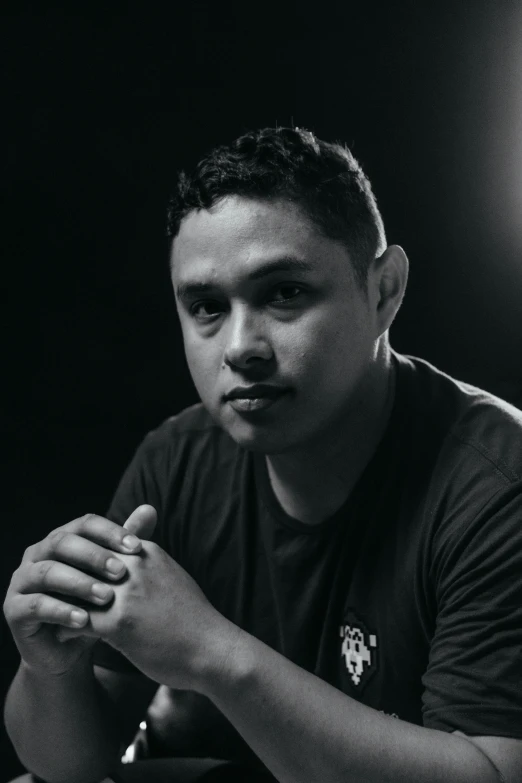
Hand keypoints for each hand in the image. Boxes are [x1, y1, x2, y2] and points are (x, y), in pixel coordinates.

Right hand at [3, 505, 156, 677]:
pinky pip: (35, 605)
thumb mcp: (112, 577)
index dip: (110, 532)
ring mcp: (21, 580)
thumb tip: (150, 509)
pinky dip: (61, 611)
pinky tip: (84, 620)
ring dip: (79, 583)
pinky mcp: (13, 609)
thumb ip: (125, 545)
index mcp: (61, 538)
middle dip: (94, 556)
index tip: (137, 547)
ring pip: (48, 573)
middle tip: (121, 573)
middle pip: (63, 543)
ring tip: (106, 598)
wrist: (69, 650)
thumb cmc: (93, 606)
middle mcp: (37, 554)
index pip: (85, 524)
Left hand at [61, 540, 237, 691]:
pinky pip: (78, 620)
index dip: (81, 560)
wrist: (213, 649)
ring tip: (49, 614)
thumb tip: (131, 560)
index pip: (100, 545)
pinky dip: (66, 627)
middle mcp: (134, 566)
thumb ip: (148, 566)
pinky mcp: (119, 622)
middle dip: (65, 577)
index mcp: (146, 552)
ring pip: (77, 589)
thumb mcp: (172, 577)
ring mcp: (126, 592)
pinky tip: (60, 637)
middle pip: (84, 563)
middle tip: (48, 592)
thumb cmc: (194, 619)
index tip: (67, 573)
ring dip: (60, 602)